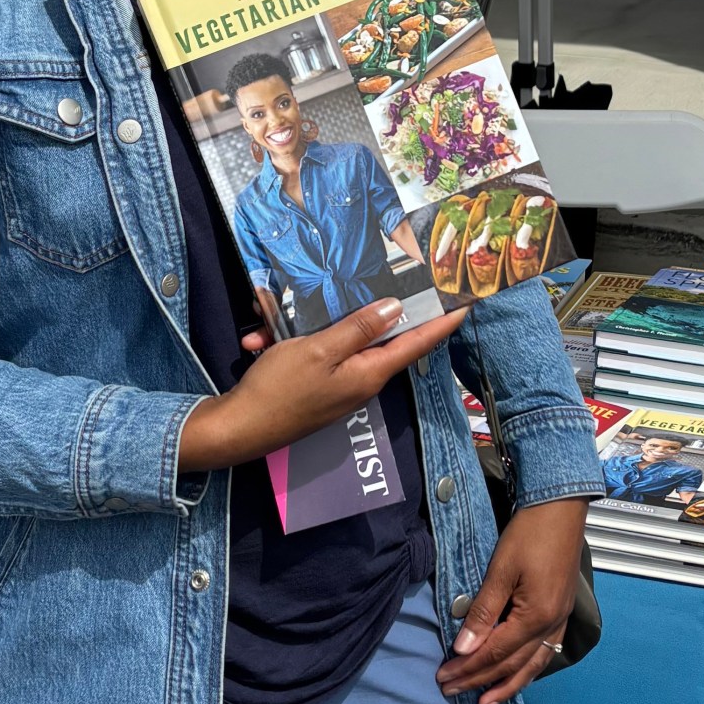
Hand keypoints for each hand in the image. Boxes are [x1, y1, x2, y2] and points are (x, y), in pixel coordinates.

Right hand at [178, 299, 465, 470]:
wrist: (238, 429)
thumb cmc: (280, 389)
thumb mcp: (319, 350)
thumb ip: (358, 328)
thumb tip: (396, 308)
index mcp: (370, 372)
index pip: (417, 343)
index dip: (442, 322)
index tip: (465, 302)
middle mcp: (361, 380)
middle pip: (378, 335)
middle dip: (364, 307)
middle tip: (377, 275)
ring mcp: (339, 384)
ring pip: (336, 339)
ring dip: (309, 324)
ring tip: (274, 316)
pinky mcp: (317, 386)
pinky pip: (312, 353)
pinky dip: (289, 341)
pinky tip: (260, 338)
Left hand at [437, 497, 588, 703]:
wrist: (562, 509)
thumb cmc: (529, 533)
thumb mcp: (501, 570)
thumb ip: (483, 612)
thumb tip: (463, 648)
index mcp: (536, 616)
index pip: (495, 653)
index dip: (468, 669)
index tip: (443, 678)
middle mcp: (552, 625)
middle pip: (512, 664)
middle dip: (480, 681)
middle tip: (452, 692)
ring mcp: (560, 620)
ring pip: (533, 665)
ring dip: (508, 685)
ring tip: (486, 703)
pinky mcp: (562, 612)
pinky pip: (544, 652)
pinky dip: (527, 669)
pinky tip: (516, 675)